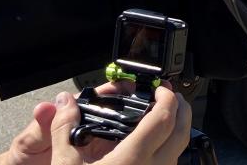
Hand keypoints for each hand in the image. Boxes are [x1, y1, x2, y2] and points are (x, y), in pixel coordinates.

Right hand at [48, 81, 191, 164]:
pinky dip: (167, 149)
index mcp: (132, 159)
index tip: (162, 89)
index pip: (164, 119)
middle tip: (170, 97)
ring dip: (176, 130)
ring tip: (161, 119)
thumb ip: (65, 130)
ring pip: (178, 151)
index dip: (168, 98)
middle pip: (182, 132)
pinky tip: (151, 147)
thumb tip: (64, 103)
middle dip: (181, 110)